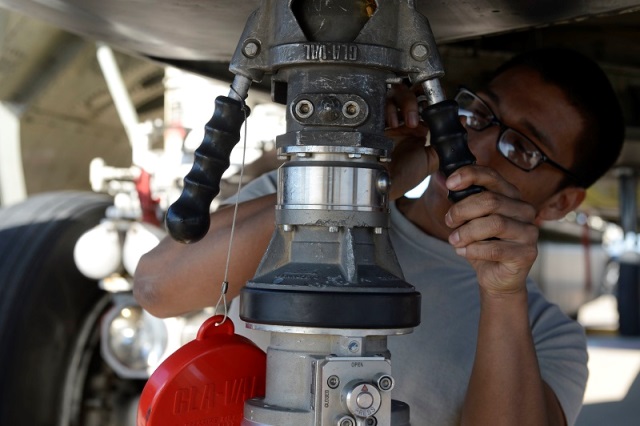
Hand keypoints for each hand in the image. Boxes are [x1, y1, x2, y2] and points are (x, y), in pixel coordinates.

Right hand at [385, 84, 437, 199]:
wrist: (383, 185)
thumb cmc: (404, 177)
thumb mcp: (431, 161)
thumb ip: (446, 143)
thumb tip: (463, 121)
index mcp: (416, 129)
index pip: (426, 104)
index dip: (433, 103)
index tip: (439, 110)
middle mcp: (402, 121)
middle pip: (412, 93)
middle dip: (418, 100)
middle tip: (421, 114)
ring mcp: (388, 119)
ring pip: (398, 92)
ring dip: (407, 103)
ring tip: (410, 123)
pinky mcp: (375, 119)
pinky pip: (382, 101)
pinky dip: (391, 108)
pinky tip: (394, 124)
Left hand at [443, 165, 538, 295]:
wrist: (496, 277)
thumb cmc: (483, 244)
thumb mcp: (469, 219)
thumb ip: (460, 200)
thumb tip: (439, 179)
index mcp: (511, 195)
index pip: (492, 176)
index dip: (470, 175)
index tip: (450, 183)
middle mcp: (524, 210)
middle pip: (490, 201)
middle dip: (462, 210)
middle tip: (449, 221)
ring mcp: (529, 232)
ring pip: (494, 224)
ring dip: (467, 232)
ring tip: (454, 240)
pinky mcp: (527, 254)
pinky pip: (495, 249)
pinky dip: (473, 250)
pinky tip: (463, 252)